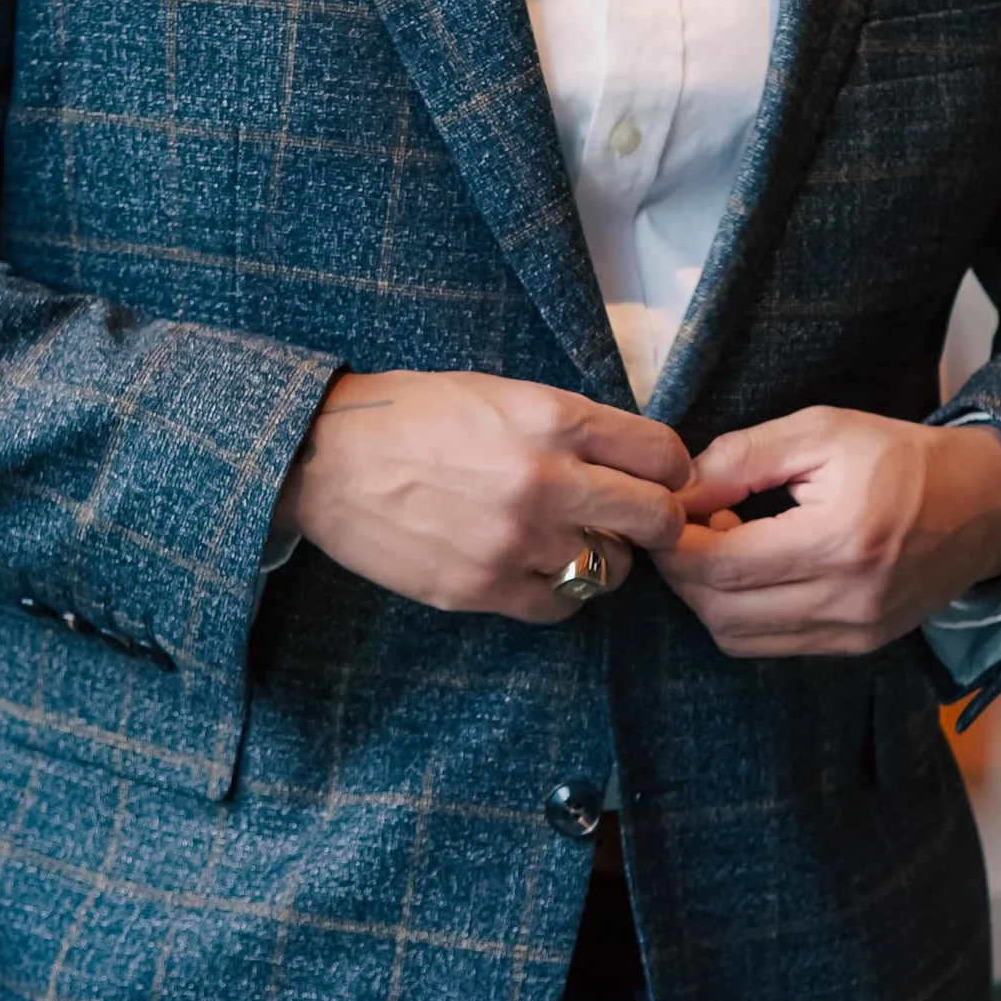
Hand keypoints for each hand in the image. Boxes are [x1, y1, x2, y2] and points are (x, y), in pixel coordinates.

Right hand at [276, 370, 690, 624]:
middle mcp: (544, 480)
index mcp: (552, 419)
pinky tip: (536, 567)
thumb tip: (631, 458)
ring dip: (604, 558)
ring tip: (575, 541)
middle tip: (644, 522)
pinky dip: (559, 591)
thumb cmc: (412, 415)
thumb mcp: (501, 393)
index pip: (663, 453)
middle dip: (660, 522)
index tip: (665, 478)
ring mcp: (516, 541)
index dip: (673, 469)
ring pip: (611, 570)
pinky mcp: (485, 589)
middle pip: (656, 519)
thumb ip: (568, 425)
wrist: (327, 460)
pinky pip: (560, 607)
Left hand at [663, 411, 1000, 659]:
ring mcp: (855, 632)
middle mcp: (848, 599)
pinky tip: (753, 569)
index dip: (674, 544)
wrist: (981, 502)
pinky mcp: (858, 645)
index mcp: (840, 540)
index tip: (664, 512)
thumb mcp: (821, 430)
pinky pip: (772, 645)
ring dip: (709, 598)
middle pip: (721, 611)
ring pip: (739, 637)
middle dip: (683, 572)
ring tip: (721, 545)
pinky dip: (743, 614)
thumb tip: (679, 491)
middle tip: (683, 528)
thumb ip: (743, 458)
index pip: (721, 566)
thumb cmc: (900, 456)